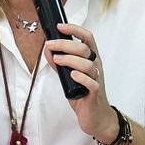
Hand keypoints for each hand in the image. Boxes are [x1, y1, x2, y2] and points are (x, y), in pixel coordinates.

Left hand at [46, 23, 119, 142]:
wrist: (96, 117)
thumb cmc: (84, 95)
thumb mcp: (69, 76)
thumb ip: (59, 63)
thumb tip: (47, 50)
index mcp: (91, 59)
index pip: (88, 38)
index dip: (75, 30)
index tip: (60, 27)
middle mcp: (96, 67)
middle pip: (85, 49)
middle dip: (65, 44)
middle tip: (50, 45)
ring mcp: (96, 80)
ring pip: (87, 64)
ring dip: (70, 60)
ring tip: (57, 60)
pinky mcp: (95, 94)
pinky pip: (91, 82)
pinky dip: (81, 77)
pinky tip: (72, 75)